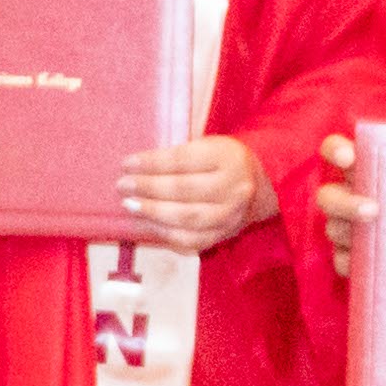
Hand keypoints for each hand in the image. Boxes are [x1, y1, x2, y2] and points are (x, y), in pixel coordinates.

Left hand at [119, 135, 272, 252]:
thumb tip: (136, 169)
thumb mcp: (208, 146)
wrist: (262, 184)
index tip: (126, 163)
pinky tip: (147, 225)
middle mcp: (233, 187)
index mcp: (227, 157)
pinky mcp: (226, 234)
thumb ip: (178, 157)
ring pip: (187, 218)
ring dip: (153, 212)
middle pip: (183, 190)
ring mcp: (231, 214)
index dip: (152, 163)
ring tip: (129, 205)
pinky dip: (166, 234)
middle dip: (148, 188)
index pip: (183, 160)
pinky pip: (192, 240)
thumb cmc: (222, 161)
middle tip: (122, 186)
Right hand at [315, 130, 371, 281]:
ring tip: (377, 240)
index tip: (348, 156)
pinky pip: (341, 262)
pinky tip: (369, 265)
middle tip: (373, 210)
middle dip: (345, 203)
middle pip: (327, 197)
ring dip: (350, 235)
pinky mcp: (352, 258)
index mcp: (362, 167)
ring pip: (333, 230)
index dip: (335, 150)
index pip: (334, 150)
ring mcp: (346, 228)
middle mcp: (347, 195)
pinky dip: (351, 263)